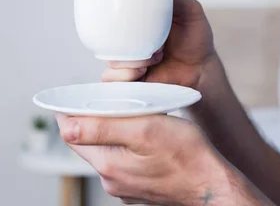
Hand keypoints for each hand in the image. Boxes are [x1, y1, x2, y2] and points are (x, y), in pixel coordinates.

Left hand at [56, 113, 233, 204]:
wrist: (212, 184)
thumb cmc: (186, 154)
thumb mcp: (144, 130)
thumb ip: (103, 128)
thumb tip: (66, 127)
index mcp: (107, 165)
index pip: (73, 133)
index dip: (73, 110)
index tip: (81, 93)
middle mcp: (112, 180)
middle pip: (91, 141)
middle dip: (97, 118)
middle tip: (113, 98)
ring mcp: (126, 186)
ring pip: (110, 149)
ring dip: (116, 131)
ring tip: (135, 114)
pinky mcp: (141, 186)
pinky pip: (127, 160)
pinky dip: (132, 144)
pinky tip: (149, 136)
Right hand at [102, 0, 217, 89]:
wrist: (202, 70)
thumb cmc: (196, 41)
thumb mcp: (190, 11)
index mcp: (139, 23)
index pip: (114, 16)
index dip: (117, 18)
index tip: (131, 20)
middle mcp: (130, 40)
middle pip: (108, 38)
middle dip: (126, 42)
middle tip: (154, 45)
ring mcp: (128, 60)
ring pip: (110, 59)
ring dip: (130, 60)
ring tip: (153, 60)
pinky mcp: (129, 80)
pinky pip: (110, 79)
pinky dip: (123, 76)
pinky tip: (141, 72)